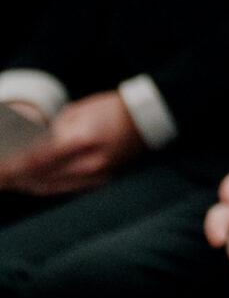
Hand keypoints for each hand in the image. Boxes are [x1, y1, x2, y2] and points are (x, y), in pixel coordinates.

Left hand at [0, 90, 144, 195]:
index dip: (12, 166)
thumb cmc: (109, 109)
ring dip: (27, 185)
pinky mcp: (101, 182)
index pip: (36, 160)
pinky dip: (46, 186)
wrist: (145, 120)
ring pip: (51, 187)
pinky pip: (66, 188)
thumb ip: (50, 132)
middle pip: (41, 178)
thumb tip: (24, 145)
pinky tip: (32, 183)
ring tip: (9, 182)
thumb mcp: (74, 113)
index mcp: (80, 141)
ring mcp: (96, 176)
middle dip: (15, 179)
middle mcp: (88, 164)